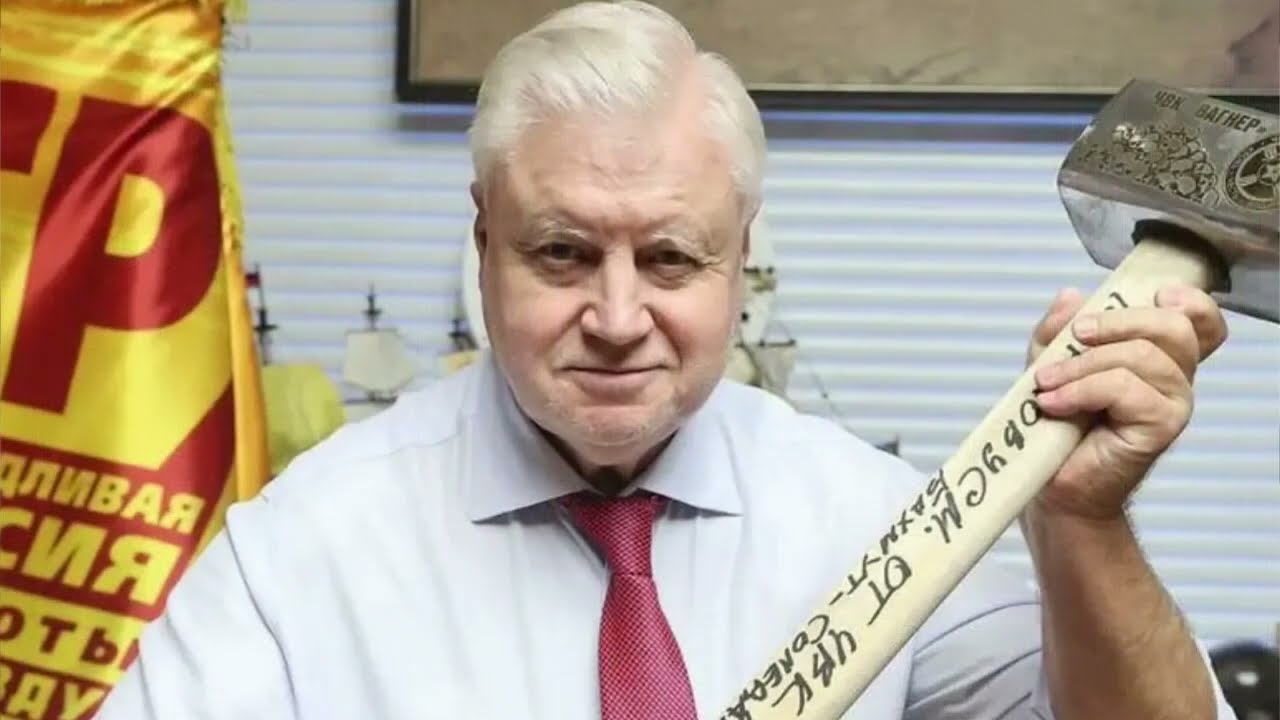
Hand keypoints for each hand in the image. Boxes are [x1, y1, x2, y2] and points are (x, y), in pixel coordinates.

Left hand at [1023, 285, 1227, 520]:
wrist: (1053, 485)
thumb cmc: (1057, 425)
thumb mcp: (1050, 364)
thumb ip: (1058, 331)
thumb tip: (1071, 297)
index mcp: (1158, 358)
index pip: (1198, 322)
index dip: (1188, 301)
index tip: (1155, 295)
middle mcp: (1175, 378)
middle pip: (1173, 327)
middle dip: (1117, 322)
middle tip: (1075, 336)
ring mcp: (1173, 403)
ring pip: (1141, 355)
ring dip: (1082, 364)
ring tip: (1046, 384)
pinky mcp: (1162, 426)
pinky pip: (1125, 388)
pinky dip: (1081, 390)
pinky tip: (1053, 404)